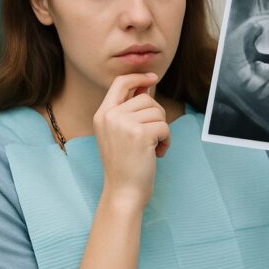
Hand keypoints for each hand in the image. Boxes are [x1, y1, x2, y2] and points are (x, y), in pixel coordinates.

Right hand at [93, 73, 169, 209]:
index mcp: (102, 114)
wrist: (123, 191)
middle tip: (152, 136)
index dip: (138, 77)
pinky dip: (166, 140)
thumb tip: (147, 86)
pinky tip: (157, 153)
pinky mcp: (140, 134)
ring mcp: (124, 124)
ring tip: (152, 146)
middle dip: (156, 116)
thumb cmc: (124, 164)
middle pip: (146, 98)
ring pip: (158, 112)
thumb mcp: (118, 133)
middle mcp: (110, 116)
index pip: (120, 83)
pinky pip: (164, 127)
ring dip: (162, 129)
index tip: (153, 78)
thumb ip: (129, 110)